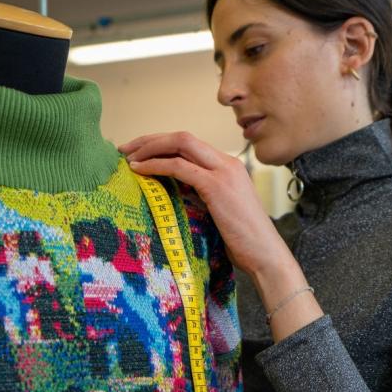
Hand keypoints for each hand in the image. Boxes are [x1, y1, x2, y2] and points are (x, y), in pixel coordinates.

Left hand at [120, 132, 289, 278]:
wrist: (265, 254)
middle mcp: (228, 163)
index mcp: (230, 167)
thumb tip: (174, 194)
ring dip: (149, 148)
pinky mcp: (216, 186)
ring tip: (127, 158)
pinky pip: (179, 166)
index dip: (162, 144)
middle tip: (125, 150)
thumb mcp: (220, 211)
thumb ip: (202, 196)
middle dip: (150, 140)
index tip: (140, 154)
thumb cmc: (244, 241)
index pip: (191, 145)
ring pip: (180, 143)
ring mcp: (223, 172)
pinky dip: (156, 165)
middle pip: (183, 137)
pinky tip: (140, 170)